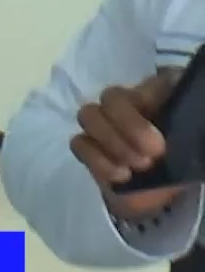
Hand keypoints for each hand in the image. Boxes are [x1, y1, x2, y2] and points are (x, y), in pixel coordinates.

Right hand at [71, 70, 186, 218]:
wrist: (171, 188)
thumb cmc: (186, 154)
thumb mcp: (193, 137)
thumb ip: (189, 125)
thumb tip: (198, 116)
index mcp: (157, 93)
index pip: (145, 83)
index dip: (148, 103)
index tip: (164, 135)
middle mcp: (126, 102)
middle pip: (110, 97)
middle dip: (129, 126)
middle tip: (153, 155)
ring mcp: (103, 123)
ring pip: (88, 115)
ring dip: (111, 142)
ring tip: (136, 167)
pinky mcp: (89, 146)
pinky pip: (79, 143)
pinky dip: (98, 160)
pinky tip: (121, 176)